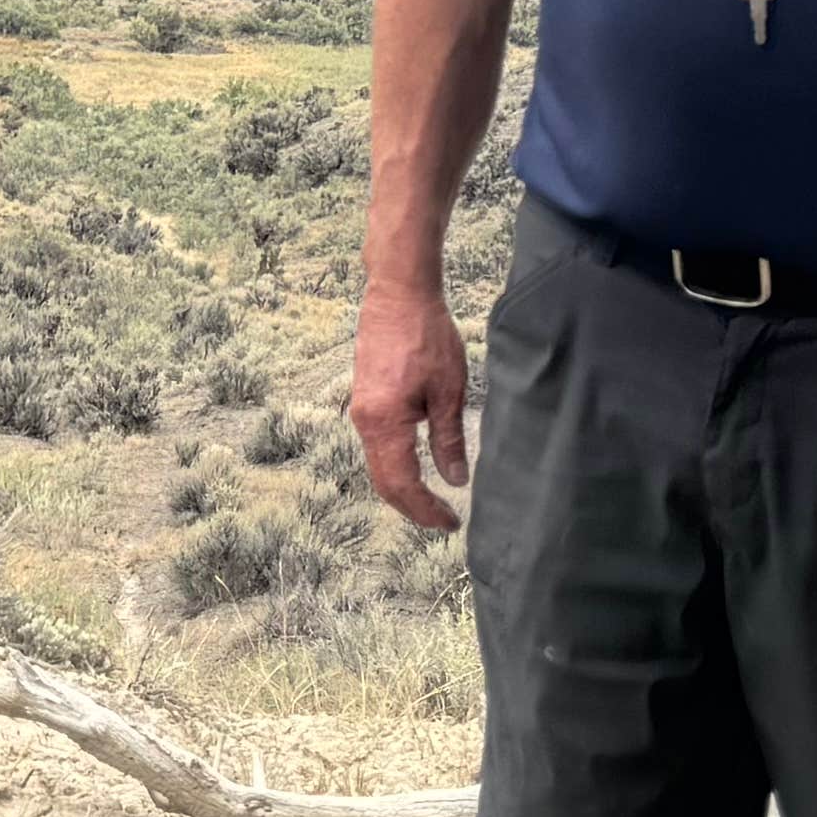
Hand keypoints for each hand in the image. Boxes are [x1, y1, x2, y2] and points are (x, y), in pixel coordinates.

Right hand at [352, 281, 471, 530]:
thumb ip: (448, 439)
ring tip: (433, 500)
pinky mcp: (364, 398)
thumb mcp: (448, 391)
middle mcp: (364, 421)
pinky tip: (416, 466)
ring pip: (377, 464)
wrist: (397, 294)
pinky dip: (394, 465)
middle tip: (442, 519)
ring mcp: (360, 409)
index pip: (401, 484)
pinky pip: (375, 444)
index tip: (450, 522)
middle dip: (411, 506)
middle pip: (383, 481)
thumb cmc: (426, 336)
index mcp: (384, 422)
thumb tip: (455, 479)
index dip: (425, 509)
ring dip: (402, 487)